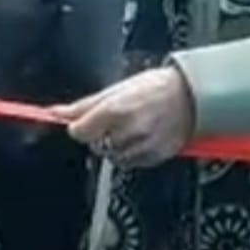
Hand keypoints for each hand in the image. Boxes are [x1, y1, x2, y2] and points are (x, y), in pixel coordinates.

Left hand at [55, 66, 195, 169]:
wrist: (192, 95)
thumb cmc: (156, 87)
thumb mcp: (117, 89)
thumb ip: (85, 105)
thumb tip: (57, 113)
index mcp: (115, 110)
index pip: (79, 132)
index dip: (79, 127)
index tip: (82, 123)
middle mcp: (128, 130)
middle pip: (96, 145)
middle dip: (99, 135)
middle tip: (114, 120)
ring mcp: (143, 146)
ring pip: (113, 156)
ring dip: (115, 145)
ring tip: (130, 127)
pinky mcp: (155, 157)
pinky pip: (132, 162)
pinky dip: (131, 153)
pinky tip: (141, 137)